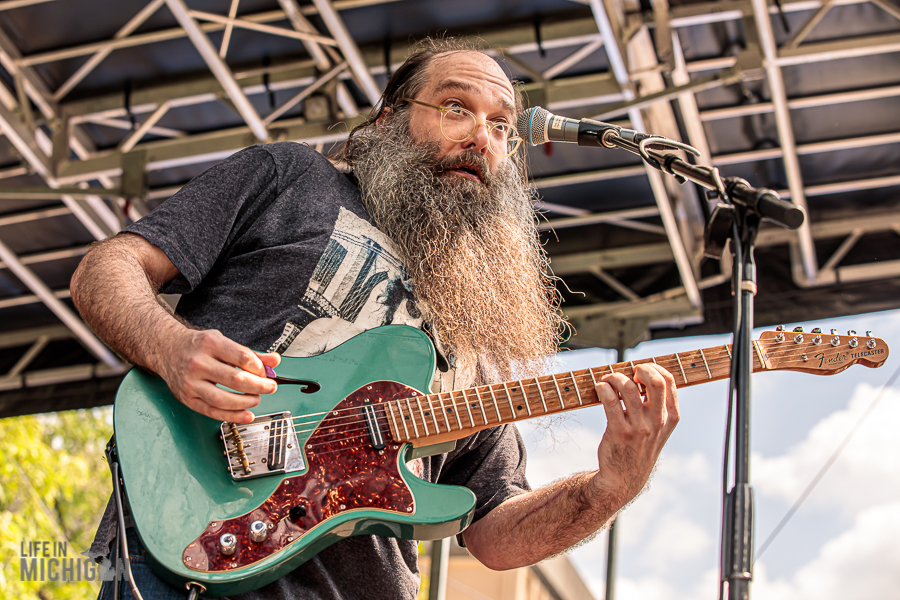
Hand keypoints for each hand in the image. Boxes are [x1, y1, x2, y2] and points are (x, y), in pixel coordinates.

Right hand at [157, 328, 280, 423]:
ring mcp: (191, 382)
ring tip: (257, 399)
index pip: (242, 357)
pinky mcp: (187, 398)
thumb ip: (251, 353)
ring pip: (223, 399)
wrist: (166, 349)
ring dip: (246, 402)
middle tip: (270, 387)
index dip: (259, 368)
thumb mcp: (223, 341)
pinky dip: (232, 416)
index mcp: (210, 344)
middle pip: (235, 379)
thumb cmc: (197, 346)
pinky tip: (246, 415)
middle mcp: (199, 363)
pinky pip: (212, 412)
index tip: (265, 372)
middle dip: (258, 386)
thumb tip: (275, 361)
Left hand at [592, 363, 678, 505]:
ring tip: (607, 380)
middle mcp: (657, 422)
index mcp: (670, 418)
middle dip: (640, 368)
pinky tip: (599, 388)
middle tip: (627, 372)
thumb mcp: (658, 428)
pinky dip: (603, 388)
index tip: (640, 369)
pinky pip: (610, 401)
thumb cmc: (640, 447)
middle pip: (655, 382)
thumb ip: (658, 405)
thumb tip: (645, 373)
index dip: (654, 367)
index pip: (669, 381)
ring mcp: (639, 428)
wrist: (624, 478)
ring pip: (628, 388)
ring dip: (614, 377)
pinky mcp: (619, 432)